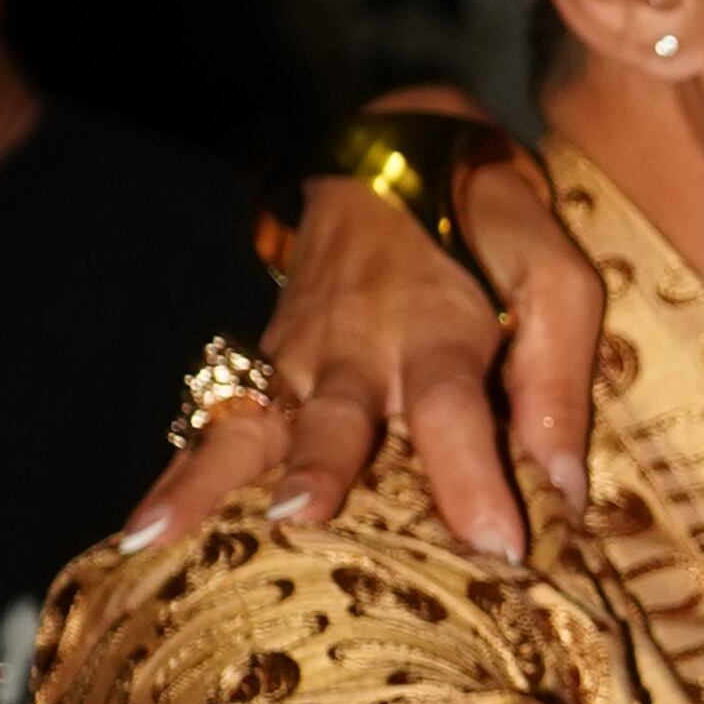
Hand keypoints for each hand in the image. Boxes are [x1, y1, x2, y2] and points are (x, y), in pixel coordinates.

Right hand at [122, 103, 600, 563]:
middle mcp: (359, 350)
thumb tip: (565, 493)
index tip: (499, 547)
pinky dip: (175, 475)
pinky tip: (139, 533)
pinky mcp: (261, 366)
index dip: (475, 477)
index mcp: (440, 330)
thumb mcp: (555, 281)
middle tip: (301, 515)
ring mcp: (297, 359)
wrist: (399, 155)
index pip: (456, 409)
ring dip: (211, 480)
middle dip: (321, 466)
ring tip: (162, 538)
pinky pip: (215, 423)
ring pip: (252, 423)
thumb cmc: (491, 232)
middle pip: (337, 416)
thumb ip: (558, 383)